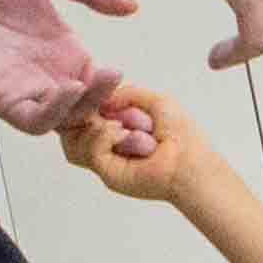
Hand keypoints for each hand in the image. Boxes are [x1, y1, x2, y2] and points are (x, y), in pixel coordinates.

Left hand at [0, 0, 135, 133]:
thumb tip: (132, 6)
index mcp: (58, 48)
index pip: (96, 83)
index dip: (116, 90)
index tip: (134, 83)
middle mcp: (42, 72)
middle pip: (85, 108)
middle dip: (108, 106)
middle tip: (123, 90)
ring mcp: (20, 85)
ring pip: (63, 119)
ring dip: (85, 108)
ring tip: (97, 81)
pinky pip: (32, 119)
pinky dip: (55, 112)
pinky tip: (67, 87)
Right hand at [58, 78, 208, 205]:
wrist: (192, 162)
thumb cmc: (183, 136)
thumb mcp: (156, 101)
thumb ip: (126, 93)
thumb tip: (102, 99)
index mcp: (118, 128)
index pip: (83, 116)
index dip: (80, 103)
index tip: (84, 89)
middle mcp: (108, 146)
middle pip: (70, 129)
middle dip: (79, 112)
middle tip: (97, 106)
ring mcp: (106, 160)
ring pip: (72, 141)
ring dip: (92, 126)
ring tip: (118, 124)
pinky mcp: (107, 173)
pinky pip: (89, 150)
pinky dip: (103, 137)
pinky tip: (121, 133)